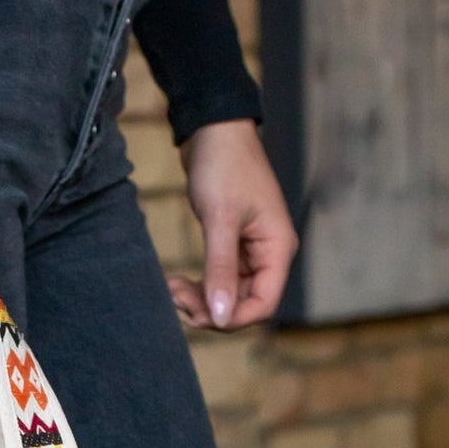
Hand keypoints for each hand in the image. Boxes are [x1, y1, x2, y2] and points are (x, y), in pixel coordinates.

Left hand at [168, 119, 297, 329]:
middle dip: (211, 308)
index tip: (198, 317)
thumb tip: (220, 315)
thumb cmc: (223, 166)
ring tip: (171, 290)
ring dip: (201, 298)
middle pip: (245, 302)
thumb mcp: (220, 219)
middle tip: (175, 299)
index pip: (264, 303)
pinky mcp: (233, 244)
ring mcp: (251, 250)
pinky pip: (219, 278)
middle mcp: (269, 253)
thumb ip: (221, 270)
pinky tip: (177, 282)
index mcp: (277, 248)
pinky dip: (199, 285)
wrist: (214, 129)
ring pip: (229, 293)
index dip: (234, 318)